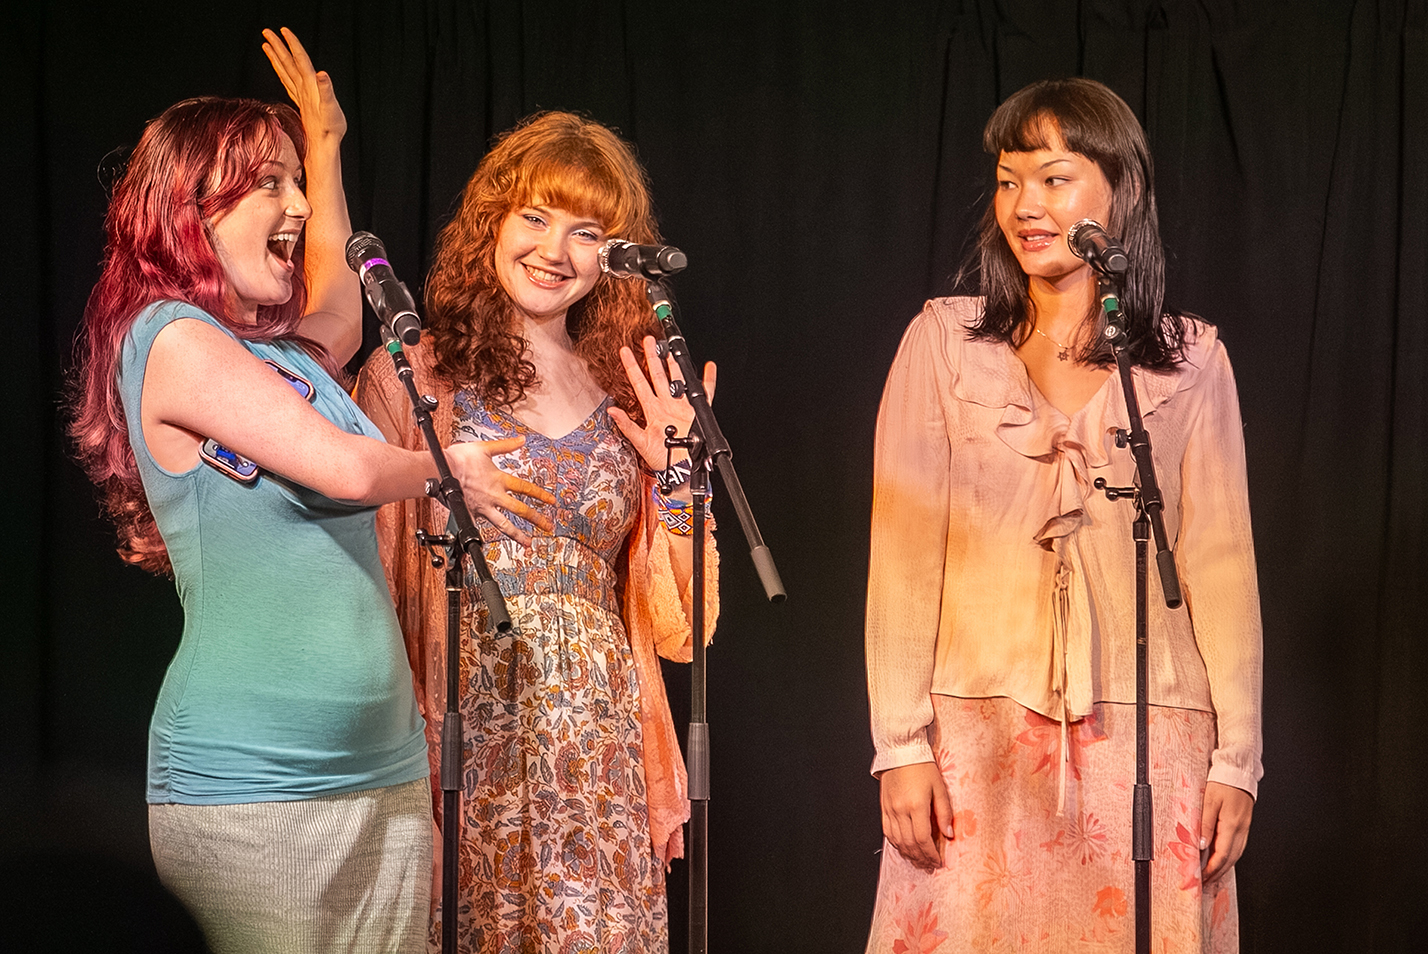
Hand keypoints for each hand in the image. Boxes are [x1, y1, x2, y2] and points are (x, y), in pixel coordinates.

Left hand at [261, 27, 346, 143]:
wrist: (322, 146)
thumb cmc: (330, 129)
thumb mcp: (332, 109)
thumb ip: (326, 90)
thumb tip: (321, 74)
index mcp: (310, 86)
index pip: (300, 60)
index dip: (293, 45)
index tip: (283, 31)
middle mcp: (302, 88)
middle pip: (288, 63)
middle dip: (278, 46)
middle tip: (267, 32)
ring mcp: (300, 95)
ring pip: (285, 72)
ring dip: (276, 57)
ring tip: (267, 45)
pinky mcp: (301, 102)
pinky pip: (287, 82)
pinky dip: (282, 72)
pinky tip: (279, 69)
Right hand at [445, 436, 555, 546]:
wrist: (438, 469)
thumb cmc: (458, 458)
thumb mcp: (485, 447)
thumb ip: (505, 445)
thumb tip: (521, 439)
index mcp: (499, 480)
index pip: (526, 488)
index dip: (541, 495)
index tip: (552, 502)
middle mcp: (494, 496)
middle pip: (520, 510)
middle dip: (536, 519)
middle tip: (548, 526)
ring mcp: (482, 507)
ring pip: (503, 524)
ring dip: (517, 535)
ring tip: (528, 543)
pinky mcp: (470, 513)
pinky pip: (480, 527)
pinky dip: (486, 535)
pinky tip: (492, 542)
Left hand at [607, 336, 716, 474]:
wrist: (681, 470)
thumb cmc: (661, 460)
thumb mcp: (640, 443)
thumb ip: (627, 426)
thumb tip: (612, 410)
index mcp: (652, 411)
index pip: (639, 383)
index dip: (632, 367)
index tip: (625, 351)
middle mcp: (666, 405)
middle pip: (657, 376)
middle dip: (652, 357)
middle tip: (648, 340)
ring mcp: (682, 407)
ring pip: (678, 380)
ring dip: (674, 364)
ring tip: (670, 348)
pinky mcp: (697, 413)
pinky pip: (705, 394)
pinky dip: (708, 381)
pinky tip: (708, 367)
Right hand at [879, 761, 952, 870]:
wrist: (901, 751)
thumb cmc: (922, 766)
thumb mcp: (940, 787)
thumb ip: (944, 812)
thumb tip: (949, 834)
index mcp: (916, 805)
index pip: (923, 839)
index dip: (931, 854)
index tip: (938, 861)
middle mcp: (901, 810)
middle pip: (910, 843)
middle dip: (921, 858)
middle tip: (929, 865)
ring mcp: (890, 809)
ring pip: (898, 840)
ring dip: (909, 854)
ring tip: (918, 860)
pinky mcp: (884, 807)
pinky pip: (888, 831)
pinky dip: (896, 843)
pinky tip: (904, 848)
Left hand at [1200, 780, 1253, 882]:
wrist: (1238, 772)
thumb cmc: (1223, 783)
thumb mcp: (1209, 801)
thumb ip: (1206, 824)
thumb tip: (1202, 845)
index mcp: (1232, 825)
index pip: (1222, 854)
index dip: (1212, 868)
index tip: (1201, 877)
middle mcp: (1241, 830)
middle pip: (1230, 859)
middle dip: (1217, 873)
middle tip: (1204, 881)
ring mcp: (1244, 828)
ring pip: (1236, 854)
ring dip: (1224, 867)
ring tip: (1211, 875)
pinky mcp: (1244, 825)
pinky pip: (1237, 847)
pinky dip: (1229, 857)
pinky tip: (1221, 859)